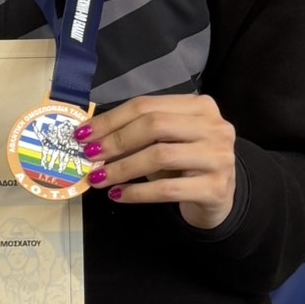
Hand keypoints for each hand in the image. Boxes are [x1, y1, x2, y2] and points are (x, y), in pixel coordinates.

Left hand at [77, 95, 236, 230]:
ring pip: (161, 155)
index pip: (147, 105)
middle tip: (90, 155)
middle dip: (116, 140)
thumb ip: (138, 135)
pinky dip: (138, 192)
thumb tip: (92, 139)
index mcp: (199, 107)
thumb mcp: (166, 142)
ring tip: (98, 178)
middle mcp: (214, 127)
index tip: (84, 134)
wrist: (220, 197)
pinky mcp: (216, 188)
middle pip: (155, 125)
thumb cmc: (185, 164)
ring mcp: (219, 157)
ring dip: (122, 168)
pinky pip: (168, 189)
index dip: (112, 119)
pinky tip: (118, 195)